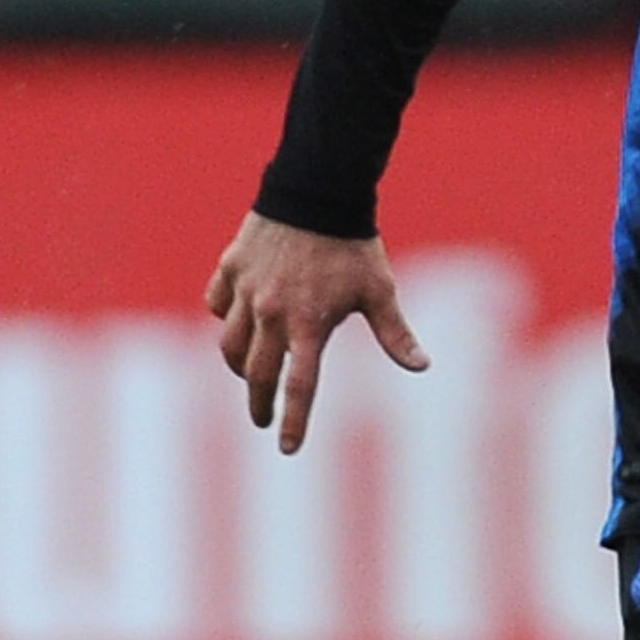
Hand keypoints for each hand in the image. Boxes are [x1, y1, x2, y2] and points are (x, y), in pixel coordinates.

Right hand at [204, 211, 428, 452]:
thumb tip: (422, 366)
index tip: (287, 448)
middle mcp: (271, 314)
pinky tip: (234, 320)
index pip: (298, 387)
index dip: (294, 421)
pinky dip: (222, 315)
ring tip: (247, 375)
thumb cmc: (354, 244)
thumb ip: (396, 333)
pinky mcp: (230, 267)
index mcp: (308, 326)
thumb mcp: (380, 290)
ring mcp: (246, 290)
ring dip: (237, 365)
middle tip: (262, 420)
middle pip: (255, 374)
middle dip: (258, 403)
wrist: (318, 191)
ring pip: (229, 343)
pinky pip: (216, 302)